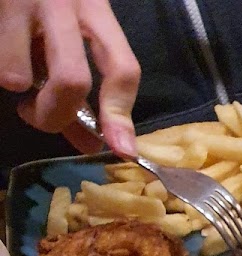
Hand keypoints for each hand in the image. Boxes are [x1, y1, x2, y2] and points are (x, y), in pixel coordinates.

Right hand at [0, 0, 139, 154]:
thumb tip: (92, 145)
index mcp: (94, 10)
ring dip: (16, 88)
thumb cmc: (42, 7)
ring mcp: (23, 1)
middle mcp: (63, 3)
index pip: (122, 67)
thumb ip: (81, 92)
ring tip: (16, 78)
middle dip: (57, 114)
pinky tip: (5, 54)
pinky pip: (0, 64)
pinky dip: (2, 73)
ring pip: (20, 75)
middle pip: (72, 80)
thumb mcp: (70, 36)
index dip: (120, 115)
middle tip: (40, 115)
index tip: (121, 149)